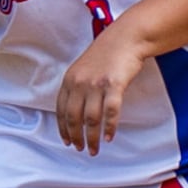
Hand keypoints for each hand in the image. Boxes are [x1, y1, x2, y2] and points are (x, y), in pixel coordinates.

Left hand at [57, 24, 152, 155]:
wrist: (126, 38)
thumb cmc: (107, 53)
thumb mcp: (83, 68)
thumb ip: (78, 87)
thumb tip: (76, 111)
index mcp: (69, 79)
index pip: (61, 109)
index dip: (63, 128)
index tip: (66, 140)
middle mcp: (79, 82)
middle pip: (74, 117)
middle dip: (76, 137)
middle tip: (80, 149)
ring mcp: (96, 84)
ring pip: (90, 119)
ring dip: (92, 137)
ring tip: (94, 149)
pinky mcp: (114, 85)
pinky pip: (110, 112)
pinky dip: (109, 127)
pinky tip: (109, 137)